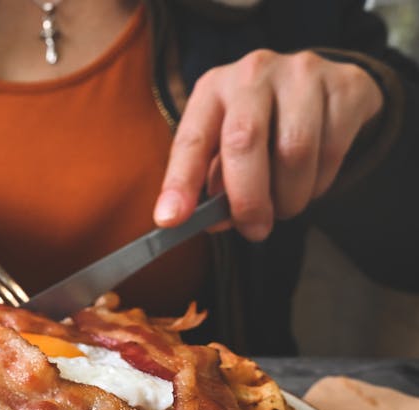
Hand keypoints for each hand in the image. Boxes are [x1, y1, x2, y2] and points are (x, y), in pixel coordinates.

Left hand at [153, 50, 383, 240]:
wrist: (325, 88)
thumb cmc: (264, 125)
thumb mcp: (227, 145)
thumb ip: (214, 183)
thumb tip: (212, 222)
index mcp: (212, 89)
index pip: (191, 140)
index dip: (180, 183)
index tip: (171, 220)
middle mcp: (253, 73)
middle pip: (244, 141)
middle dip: (246, 198)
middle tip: (254, 230)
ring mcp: (301, 73)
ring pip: (294, 151)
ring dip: (289, 196)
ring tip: (284, 205)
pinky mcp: (344, 84)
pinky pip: (331, 150)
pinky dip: (320, 182)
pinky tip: (311, 182)